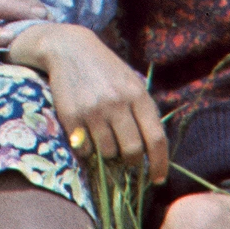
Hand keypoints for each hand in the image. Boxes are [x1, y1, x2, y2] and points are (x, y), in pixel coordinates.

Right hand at [10, 23, 166, 179]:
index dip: (160, 163)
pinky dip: (87, 149)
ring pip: (108, 152)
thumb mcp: (131, 82)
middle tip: (127, 159)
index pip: (155, 138)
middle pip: (132, 150)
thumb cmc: (106, 69)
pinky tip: (86, 134)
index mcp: (137, 94)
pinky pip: (84, 149)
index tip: (158, 179)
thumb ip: (143, 111)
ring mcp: (93, 110)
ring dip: (108, 153)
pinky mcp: (71, 115)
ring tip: (104, 138)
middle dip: (132, 161)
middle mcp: (117, 102)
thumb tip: (153, 151)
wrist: (70, 49)